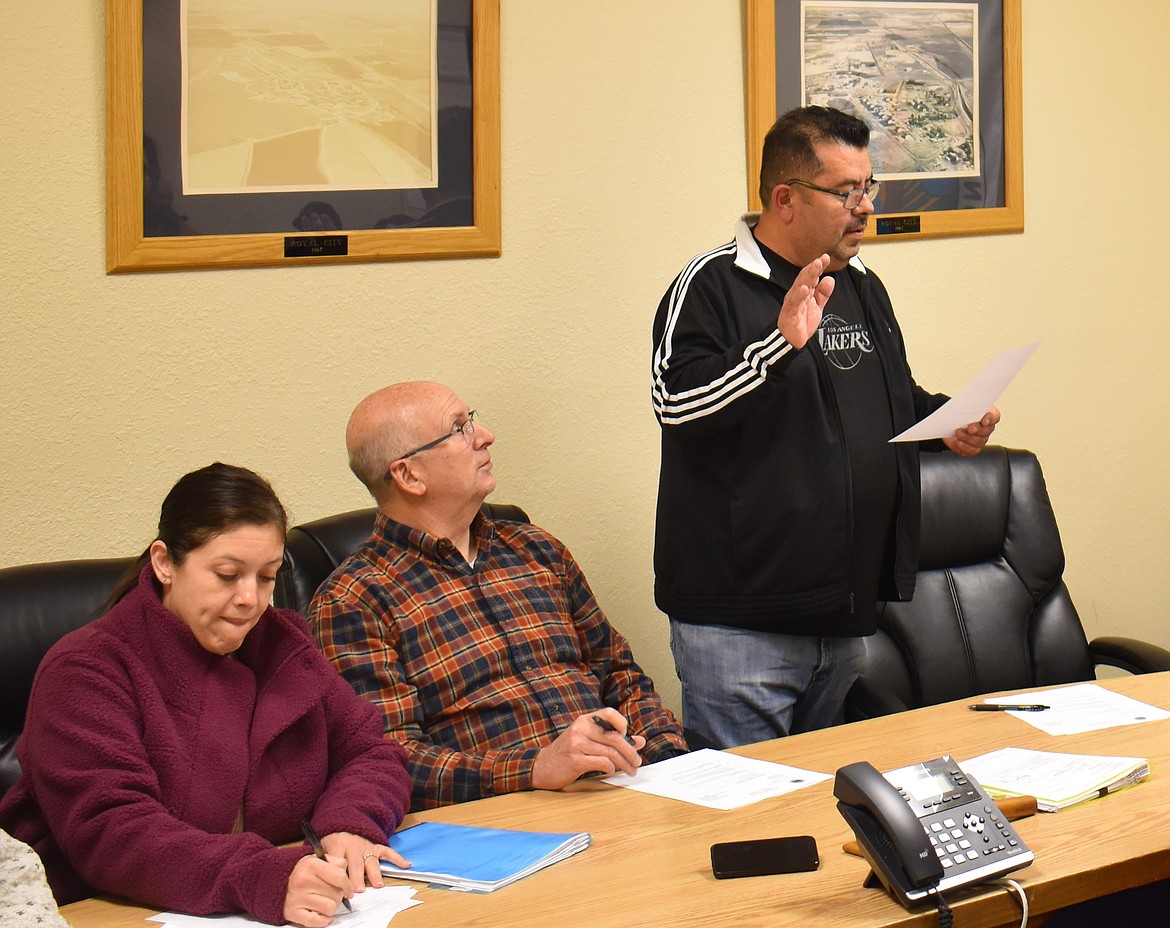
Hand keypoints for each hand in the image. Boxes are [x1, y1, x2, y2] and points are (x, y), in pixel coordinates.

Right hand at [283, 853, 350, 927]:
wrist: (278, 881)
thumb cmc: (304, 871)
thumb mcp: (319, 859)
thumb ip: (337, 864)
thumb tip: (350, 884)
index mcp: (311, 864)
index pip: (340, 877)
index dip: (348, 885)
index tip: (348, 889)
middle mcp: (302, 880)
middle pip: (337, 894)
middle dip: (338, 895)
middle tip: (330, 893)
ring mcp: (297, 897)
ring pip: (330, 908)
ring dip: (331, 906)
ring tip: (323, 900)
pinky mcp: (292, 913)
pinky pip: (318, 922)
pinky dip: (323, 919)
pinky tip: (321, 912)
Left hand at [322, 831, 410, 893]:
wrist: (343, 821)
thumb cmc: (332, 840)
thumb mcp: (322, 846)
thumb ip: (321, 859)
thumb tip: (319, 875)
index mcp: (339, 844)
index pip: (339, 862)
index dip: (340, 876)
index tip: (341, 889)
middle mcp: (354, 845)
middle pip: (356, 864)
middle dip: (358, 878)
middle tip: (358, 890)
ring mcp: (367, 846)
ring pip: (371, 861)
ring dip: (374, 873)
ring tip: (377, 884)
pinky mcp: (376, 846)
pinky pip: (388, 852)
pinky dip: (398, 858)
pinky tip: (406, 864)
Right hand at [531, 709, 645, 789]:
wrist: (542, 766)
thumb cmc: (568, 752)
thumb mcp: (588, 740)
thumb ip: (613, 739)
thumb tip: (640, 741)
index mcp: (584, 720)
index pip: (609, 713)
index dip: (622, 724)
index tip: (627, 737)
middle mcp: (580, 728)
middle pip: (614, 738)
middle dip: (630, 752)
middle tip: (637, 762)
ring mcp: (576, 744)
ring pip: (610, 752)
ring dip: (624, 764)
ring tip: (630, 770)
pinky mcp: (575, 760)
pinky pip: (601, 762)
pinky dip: (611, 768)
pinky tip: (611, 771)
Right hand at [777, 253, 834, 348]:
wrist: (791, 341)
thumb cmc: (801, 322)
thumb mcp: (817, 306)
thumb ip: (823, 293)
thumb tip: (830, 279)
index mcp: (803, 292)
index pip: (810, 276)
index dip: (818, 267)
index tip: (826, 257)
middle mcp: (797, 295)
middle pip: (805, 278)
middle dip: (814, 268)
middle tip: (822, 259)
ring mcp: (793, 303)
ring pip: (800, 287)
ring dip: (808, 276)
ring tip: (816, 267)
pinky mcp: (790, 313)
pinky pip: (794, 303)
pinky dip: (799, 295)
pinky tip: (804, 289)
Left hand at [943, 406, 1000, 456]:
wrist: (949, 426)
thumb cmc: (959, 415)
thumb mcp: (962, 407)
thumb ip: (966, 405)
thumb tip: (964, 404)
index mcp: (987, 415)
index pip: (994, 416)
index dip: (990, 419)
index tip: (984, 421)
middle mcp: (987, 428)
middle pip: (986, 431)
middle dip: (977, 429)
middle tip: (968, 428)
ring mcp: (981, 439)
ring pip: (979, 441)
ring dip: (967, 438)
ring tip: (958, 433)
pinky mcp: (974, 448)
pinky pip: (972, 450)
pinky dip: (964, 447)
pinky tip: (958, 442)